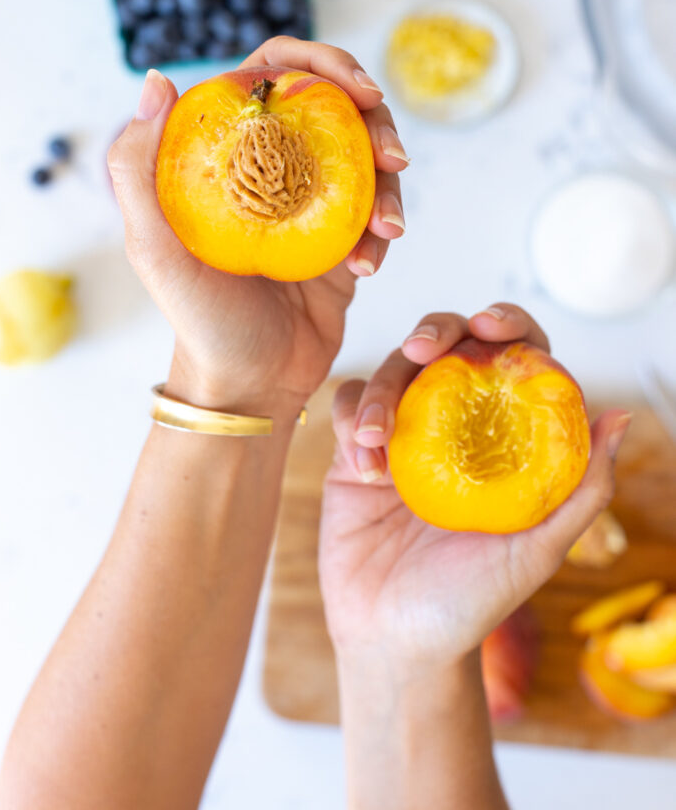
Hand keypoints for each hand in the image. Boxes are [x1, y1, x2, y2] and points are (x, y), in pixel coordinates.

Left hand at [108, 37, 408, 417]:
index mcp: (227, 153)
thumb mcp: (152, 249)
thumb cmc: (197, 320)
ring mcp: (311, 203)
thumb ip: (137, 167)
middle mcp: (271, 168)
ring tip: (387, 230)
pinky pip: (377, 214)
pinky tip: (368, 265)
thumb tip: (160, 79)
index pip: (273, 75)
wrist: (249, 386)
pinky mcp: (341, 240)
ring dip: (389, 185)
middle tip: (395, 156)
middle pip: (335, 107)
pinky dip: (382, 232)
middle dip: (376, 120)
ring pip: (366, 158)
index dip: (322, 63)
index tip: (359, 90)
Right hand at [319, 304, 631, 665]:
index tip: (494, 326)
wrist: (394, 643)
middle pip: (446, 348)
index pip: (512, 362)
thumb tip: (622, 415)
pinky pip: (348, 407)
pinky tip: (364, 464)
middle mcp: (454, 430)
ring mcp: (403, 438)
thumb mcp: (538, 548)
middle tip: (425, 346)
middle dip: (435, 329)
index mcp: (502, 442)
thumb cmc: (472, 603)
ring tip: (377, 439)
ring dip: (382, 388)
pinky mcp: (354, 455)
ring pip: (391, 371)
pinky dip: (352, 419)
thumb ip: (584, 488)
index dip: (508, 328)